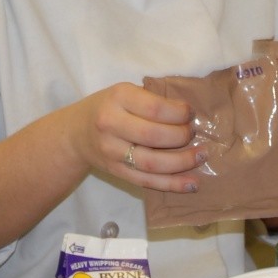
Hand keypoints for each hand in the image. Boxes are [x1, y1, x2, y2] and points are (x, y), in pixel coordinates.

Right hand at [68, 83, 201, 193]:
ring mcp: (112, 152)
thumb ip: (151, 100)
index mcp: (117, 98)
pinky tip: (192, 184)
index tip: (190, 113)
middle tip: (194, 133)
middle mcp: (111, 125)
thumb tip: (190, 115)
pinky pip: (147, 182)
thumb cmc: (108, 108)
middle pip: (154, 136)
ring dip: (182, 162)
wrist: (76, 134)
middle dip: (182, 136)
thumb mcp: (125, 93)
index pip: (155, 108)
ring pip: (152, 163)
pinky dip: (172, 184)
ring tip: (201, 156)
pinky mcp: (117, 172)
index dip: (180, 113)